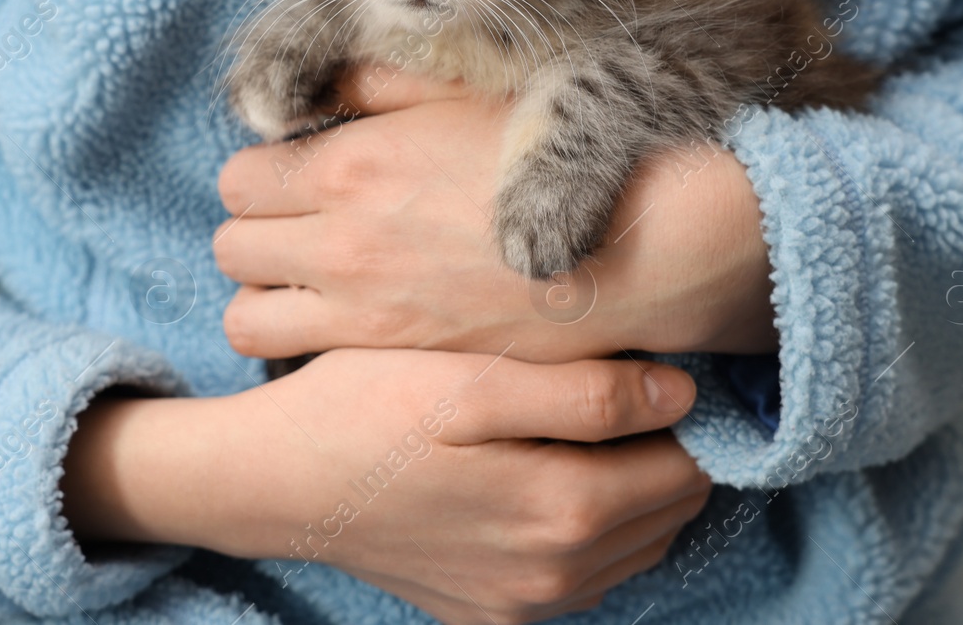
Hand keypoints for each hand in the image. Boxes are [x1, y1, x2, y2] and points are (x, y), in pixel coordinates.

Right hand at [61, 349, 710, 624]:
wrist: (274, 480)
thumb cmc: (365, 407)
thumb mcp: (469, 378)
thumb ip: (583, 393)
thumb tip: (681, 393)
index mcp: (562, 511)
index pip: (689, 467)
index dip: (686, 411)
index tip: (660, 362)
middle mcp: (556, 576)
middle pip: (669, 511)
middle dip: (665, 449)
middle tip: (626, 384)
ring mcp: (523, 606)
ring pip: (633, 546)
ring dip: (631, 489)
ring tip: (588, 424)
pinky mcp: (491, 614)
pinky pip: (582, 576)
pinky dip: (587, 527)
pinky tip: (545, 472)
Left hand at [214, 68, 777, 364]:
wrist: (633, 244)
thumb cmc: (553, 156)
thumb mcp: (460, 93)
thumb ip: (376, 84)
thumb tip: (319, 82)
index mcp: (349, 162)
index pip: (237, 176)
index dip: (260, 177)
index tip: (294, 180)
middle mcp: (338, 239)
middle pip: (230, 244)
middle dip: (254, 234)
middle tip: (296, 231)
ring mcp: (361, 307)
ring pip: (244, 313)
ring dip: (264, 296)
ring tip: (307, 284)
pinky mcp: (392, 357)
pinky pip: (292, 358)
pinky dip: (300, 342)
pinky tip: (342, 323)